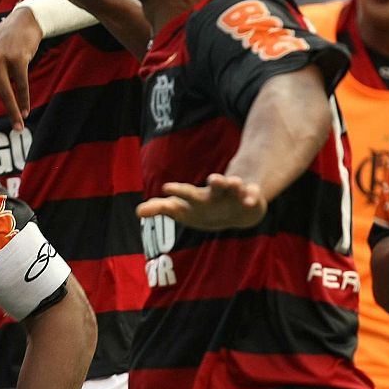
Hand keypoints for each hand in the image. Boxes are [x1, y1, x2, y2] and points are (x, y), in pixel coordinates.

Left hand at [137, 173, 265, 230]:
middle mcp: (214, 192)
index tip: (166, 188)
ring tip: (232, 180)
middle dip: (211, 181)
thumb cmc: (203, 208)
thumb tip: (137, 211)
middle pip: (212, 186)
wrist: (236, 208)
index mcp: (197, 197)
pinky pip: (251, 196)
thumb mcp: (183, 211)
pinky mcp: (249, 198)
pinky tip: (249, 199)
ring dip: (231, 183)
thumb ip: (162, 209)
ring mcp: (232, 194)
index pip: (185, 193)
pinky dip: (250, 197)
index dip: (177, 191)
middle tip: (211, 177)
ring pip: (232, 186)